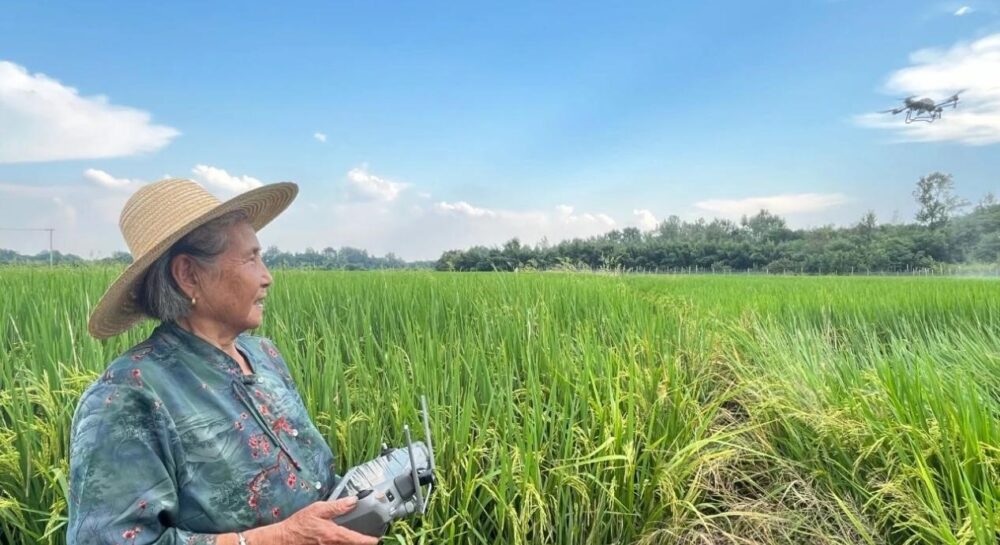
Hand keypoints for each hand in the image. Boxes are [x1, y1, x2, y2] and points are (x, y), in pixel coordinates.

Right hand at [254, 497, 379, 544]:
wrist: (284, 538)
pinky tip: (343, 540)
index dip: (368, 540)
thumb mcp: (318, 509)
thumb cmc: (300, 524)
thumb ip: (337, 506)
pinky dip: (343, 544)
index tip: (377, 539)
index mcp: (334, 535)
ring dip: (352, 543)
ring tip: (357, 538)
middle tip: (369, 538)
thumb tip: (353, 501)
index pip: (356, 539)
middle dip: (361, 543)